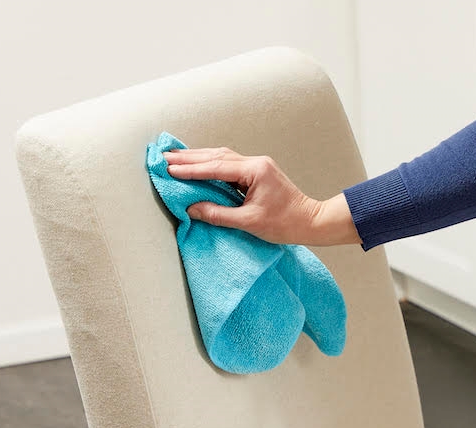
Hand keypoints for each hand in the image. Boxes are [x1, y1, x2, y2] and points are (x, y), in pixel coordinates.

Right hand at [163, 147, 360, 246]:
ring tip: (174, 159)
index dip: (190, 169)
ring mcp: (257, 165)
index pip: (215, 167)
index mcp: (255, 171)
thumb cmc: (285, 224)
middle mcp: (255, 162)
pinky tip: (197, 165)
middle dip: (189, 157)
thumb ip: (218, 214)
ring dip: (197, 158)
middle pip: (216, 155)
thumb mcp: (249, 222)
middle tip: (163, 157)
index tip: (169, 169)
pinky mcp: (257, 172)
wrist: (311, 222)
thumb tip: (192, 209)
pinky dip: (210, 164)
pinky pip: (228, 164)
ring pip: (221, 157)